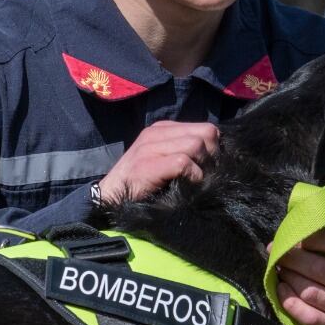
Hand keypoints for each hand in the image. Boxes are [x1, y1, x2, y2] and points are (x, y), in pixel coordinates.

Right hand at [98, 121, 218, 202]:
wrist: (109, 196)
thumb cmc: (141, 183)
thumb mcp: (161, 158)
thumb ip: (183, 150)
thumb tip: (215, 156)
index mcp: (162, 129)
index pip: (205, 128)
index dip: (214, 148)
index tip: (209, 167)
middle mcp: (157, 132)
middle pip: (206, 133)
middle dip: (212, 156)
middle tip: (205, 175)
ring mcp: (151, 146)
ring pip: (196, 145)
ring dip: (202, 167)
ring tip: (195, 181)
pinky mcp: (149, 164)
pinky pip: (184, 162)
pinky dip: (192, 176)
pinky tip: (186, 186)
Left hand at [272, 211, 324, 324]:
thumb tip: (320, 198)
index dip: (313, 236)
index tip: (295, 234)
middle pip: (319, 268)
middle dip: (292, 257)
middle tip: (275, 251)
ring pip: (310, 292)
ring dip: (287, 277)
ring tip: (279, 269)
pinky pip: (307, 316)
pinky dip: (288, 301)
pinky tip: (281, 290)